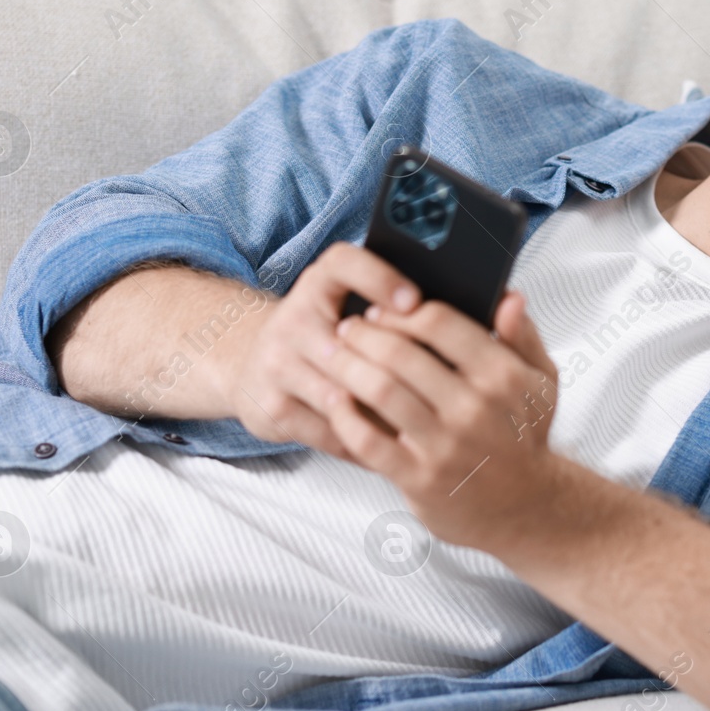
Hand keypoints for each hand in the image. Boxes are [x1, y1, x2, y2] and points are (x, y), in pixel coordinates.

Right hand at [224, 242, 421, 457]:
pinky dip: (364, 441)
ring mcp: (277, 364)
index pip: (343, 264)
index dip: (378, 278)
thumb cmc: (321, 337)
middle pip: (350, 344)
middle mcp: (292, 319)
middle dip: (396, 370)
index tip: (414, 301)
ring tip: (425, 424)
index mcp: (318, 285)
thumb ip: (387, 311)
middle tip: (440, 390)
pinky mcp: (271, 406)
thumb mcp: (343, 308)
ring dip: (383, 414)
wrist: (252, 364)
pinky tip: (393, 447)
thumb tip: (458, 328)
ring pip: (341, 395)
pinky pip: (329, 430)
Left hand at [321, 290, 561, 550]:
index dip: (401, 311)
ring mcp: (445, 446)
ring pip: (380, 392)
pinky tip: (335, 400)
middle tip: (346, 328)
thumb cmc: (524, 435)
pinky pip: (367, 440)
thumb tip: (508, 297)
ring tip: (332, 355)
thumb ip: (523, 336)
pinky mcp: (420, 479)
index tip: (380, 309)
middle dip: (364, 334)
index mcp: (503, 376)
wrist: (524, 507)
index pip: (439, 323)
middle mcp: (475, 409)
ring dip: (347, 367)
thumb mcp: (541, 382)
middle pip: (401, 354)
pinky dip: (344, 416)